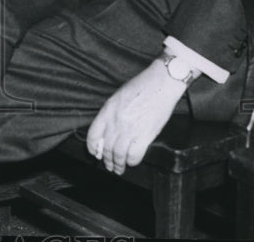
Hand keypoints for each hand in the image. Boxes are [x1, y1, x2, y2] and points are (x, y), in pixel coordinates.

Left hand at [85, 59, 189, 174]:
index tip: (95, 154)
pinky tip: (132, 161)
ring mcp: (130, 129)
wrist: (161, 84)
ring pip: (118, 155)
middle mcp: (116, 122)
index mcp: (107, 110)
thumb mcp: (118, 97)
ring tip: (119, 169)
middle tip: (109, 166)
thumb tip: (108, 131)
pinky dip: (131, 161)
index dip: (92, 147)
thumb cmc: (141, 87)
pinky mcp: (145, 135)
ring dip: (118, 165)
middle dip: (107, 160)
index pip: (93, 134)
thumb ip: (111, 114)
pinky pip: (134, 155)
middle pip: (106, 148)